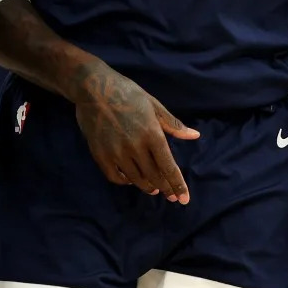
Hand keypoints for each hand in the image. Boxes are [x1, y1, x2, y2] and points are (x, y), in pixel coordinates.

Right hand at [73, 64, 198, 201]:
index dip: (178, 185)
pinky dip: (125, 182)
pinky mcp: (100, 155)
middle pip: (154, 177)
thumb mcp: (153, 104)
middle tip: (170, 195)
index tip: (184, 199)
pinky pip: (115, 177)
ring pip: (136, 179)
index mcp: (152, 134)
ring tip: (153, 188)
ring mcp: (116, 152)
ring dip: (147, 186)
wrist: (93, 88)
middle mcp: (135, 147)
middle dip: (165, 188)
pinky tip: (130, 179)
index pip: (168, 167)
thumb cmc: (127, 93)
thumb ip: (173, 124)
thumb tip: (195, 136)